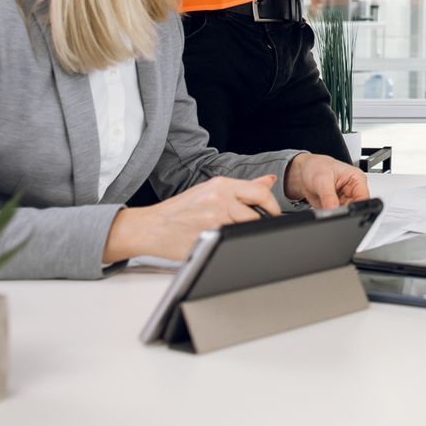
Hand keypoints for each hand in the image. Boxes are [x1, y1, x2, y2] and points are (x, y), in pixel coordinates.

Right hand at [104, 174, 280, 263]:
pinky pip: (230, 242)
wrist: (150, 227)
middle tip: (256, 230)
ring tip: (229, 236)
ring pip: (245, 229)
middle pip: (257, 213)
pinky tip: (218, 243)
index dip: (273, 207)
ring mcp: (213, 218)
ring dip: (242, 235)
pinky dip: (229, 244)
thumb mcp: (210, 191)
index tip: (275, 215)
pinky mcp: (207, 236)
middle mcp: (219, 198)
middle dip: (260, 224)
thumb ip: (242, 188)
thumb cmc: (180, 210)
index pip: (260, 193)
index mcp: (221, 184)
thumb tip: (269, 180)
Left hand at [285, 153, 369, 208]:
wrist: (303, 171)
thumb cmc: (316, 166)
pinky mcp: (336, 206)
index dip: (356, 207)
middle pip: (355, 208)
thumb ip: (328, 196)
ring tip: (324, 203)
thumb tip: (333, 210)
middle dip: (343, 212)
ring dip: (335, 214)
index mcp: (357, 179)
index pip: (364, 198)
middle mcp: (353, 190)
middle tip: (330, 207)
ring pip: (345, 214)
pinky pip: (336, 216)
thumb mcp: (322, 179)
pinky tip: (322, 206)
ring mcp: (344, 200)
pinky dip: (329, 215)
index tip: (343, 210)